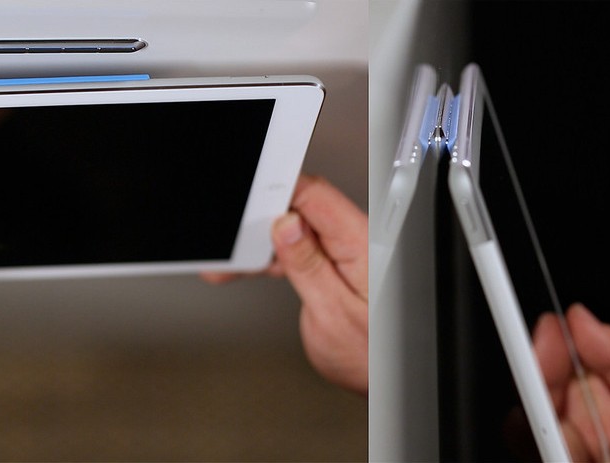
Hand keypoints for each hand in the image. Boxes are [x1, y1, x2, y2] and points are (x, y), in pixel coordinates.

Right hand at [204, 175, 367, 394]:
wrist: (384, 384)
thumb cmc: (371, 357)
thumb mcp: (331, 313)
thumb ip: (309, 265)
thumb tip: (286, 225)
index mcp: (363, 243)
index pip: (316, 196)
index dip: (278, 192)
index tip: (247, 202)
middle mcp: (356, 241)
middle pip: (301, 208)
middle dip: (260, 218)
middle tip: (231, 239)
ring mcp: (343, 253)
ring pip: (293, 230)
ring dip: (258, 243)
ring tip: (226, 262)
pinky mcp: (332, 265)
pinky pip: (297, 250)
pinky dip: (269, 259)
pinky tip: (243, 267)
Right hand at [533, 303, 609, 461]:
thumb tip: (579, 319)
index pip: (561, 359)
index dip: (545, 347)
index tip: (544, 345)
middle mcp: (591, 427)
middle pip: (536, 399)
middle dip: (541, 398)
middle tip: (563, 411)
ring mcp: (581, 457)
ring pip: (533, 439)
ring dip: (548, 440)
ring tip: (588, 452)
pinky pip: (542, 460)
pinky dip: (554, 456)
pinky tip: (578, 458)